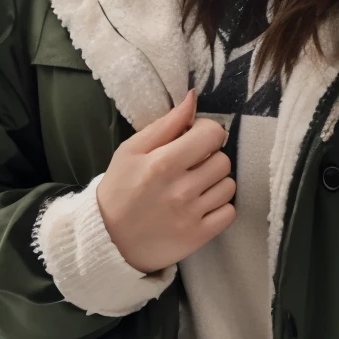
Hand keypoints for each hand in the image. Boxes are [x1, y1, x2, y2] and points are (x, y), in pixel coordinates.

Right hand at [96, 89, 235, 272]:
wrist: (108, 240)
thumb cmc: (120, 190)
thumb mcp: (131, 150)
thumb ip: (165, 124)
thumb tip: (192, 98)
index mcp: (163, 163)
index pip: (212, 134)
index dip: (205, 133)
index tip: (193, 140)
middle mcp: (181, 189)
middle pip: (223, 160)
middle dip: (210, 159)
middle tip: (190, 167)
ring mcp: (192, 215)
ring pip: (229, 186)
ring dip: (215, 183)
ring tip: (194, 187)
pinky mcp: (199, 236)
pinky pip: (229, 213)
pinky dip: (219, 208)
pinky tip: (200, 206)